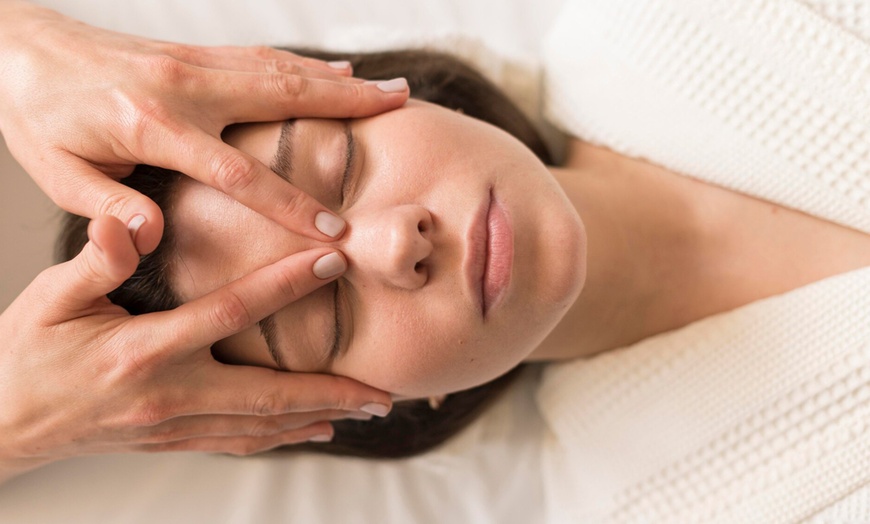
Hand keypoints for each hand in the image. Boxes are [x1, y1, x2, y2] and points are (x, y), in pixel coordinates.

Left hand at [0, 1, 408, 253]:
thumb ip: (107, 208)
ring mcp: (192, 63)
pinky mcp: (192, 54)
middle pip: (282, 98)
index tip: (333, 230)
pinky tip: (334, 73)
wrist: (14, 47)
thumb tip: (152, 237)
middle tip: (402, 111)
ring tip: (390, 91)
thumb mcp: (56, 173)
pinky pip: (261, 57)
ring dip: (339, 82)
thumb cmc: (34, 114)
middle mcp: (183, 86)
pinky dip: (304, 66)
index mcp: (152, 125)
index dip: (289, 203)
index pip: (237, 172)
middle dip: (348, 110)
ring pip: (281, 71)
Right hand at [0, 215, 391, 483]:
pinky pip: (237, 442)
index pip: (231, 312)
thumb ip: (97, 260)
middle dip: (331, 390)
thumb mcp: (51, 298)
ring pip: (261, 426)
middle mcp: (169, 395)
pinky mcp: (171, 440)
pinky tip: (313, 431)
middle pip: (268, 394)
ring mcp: (173, 425)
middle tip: (383, 388)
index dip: (286, 285)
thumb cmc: (25, 352)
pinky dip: (281, 437)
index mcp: (144, 350)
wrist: (0, 421)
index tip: (333, 262)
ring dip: (318, 417)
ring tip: (366, 409)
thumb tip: (129, 221)